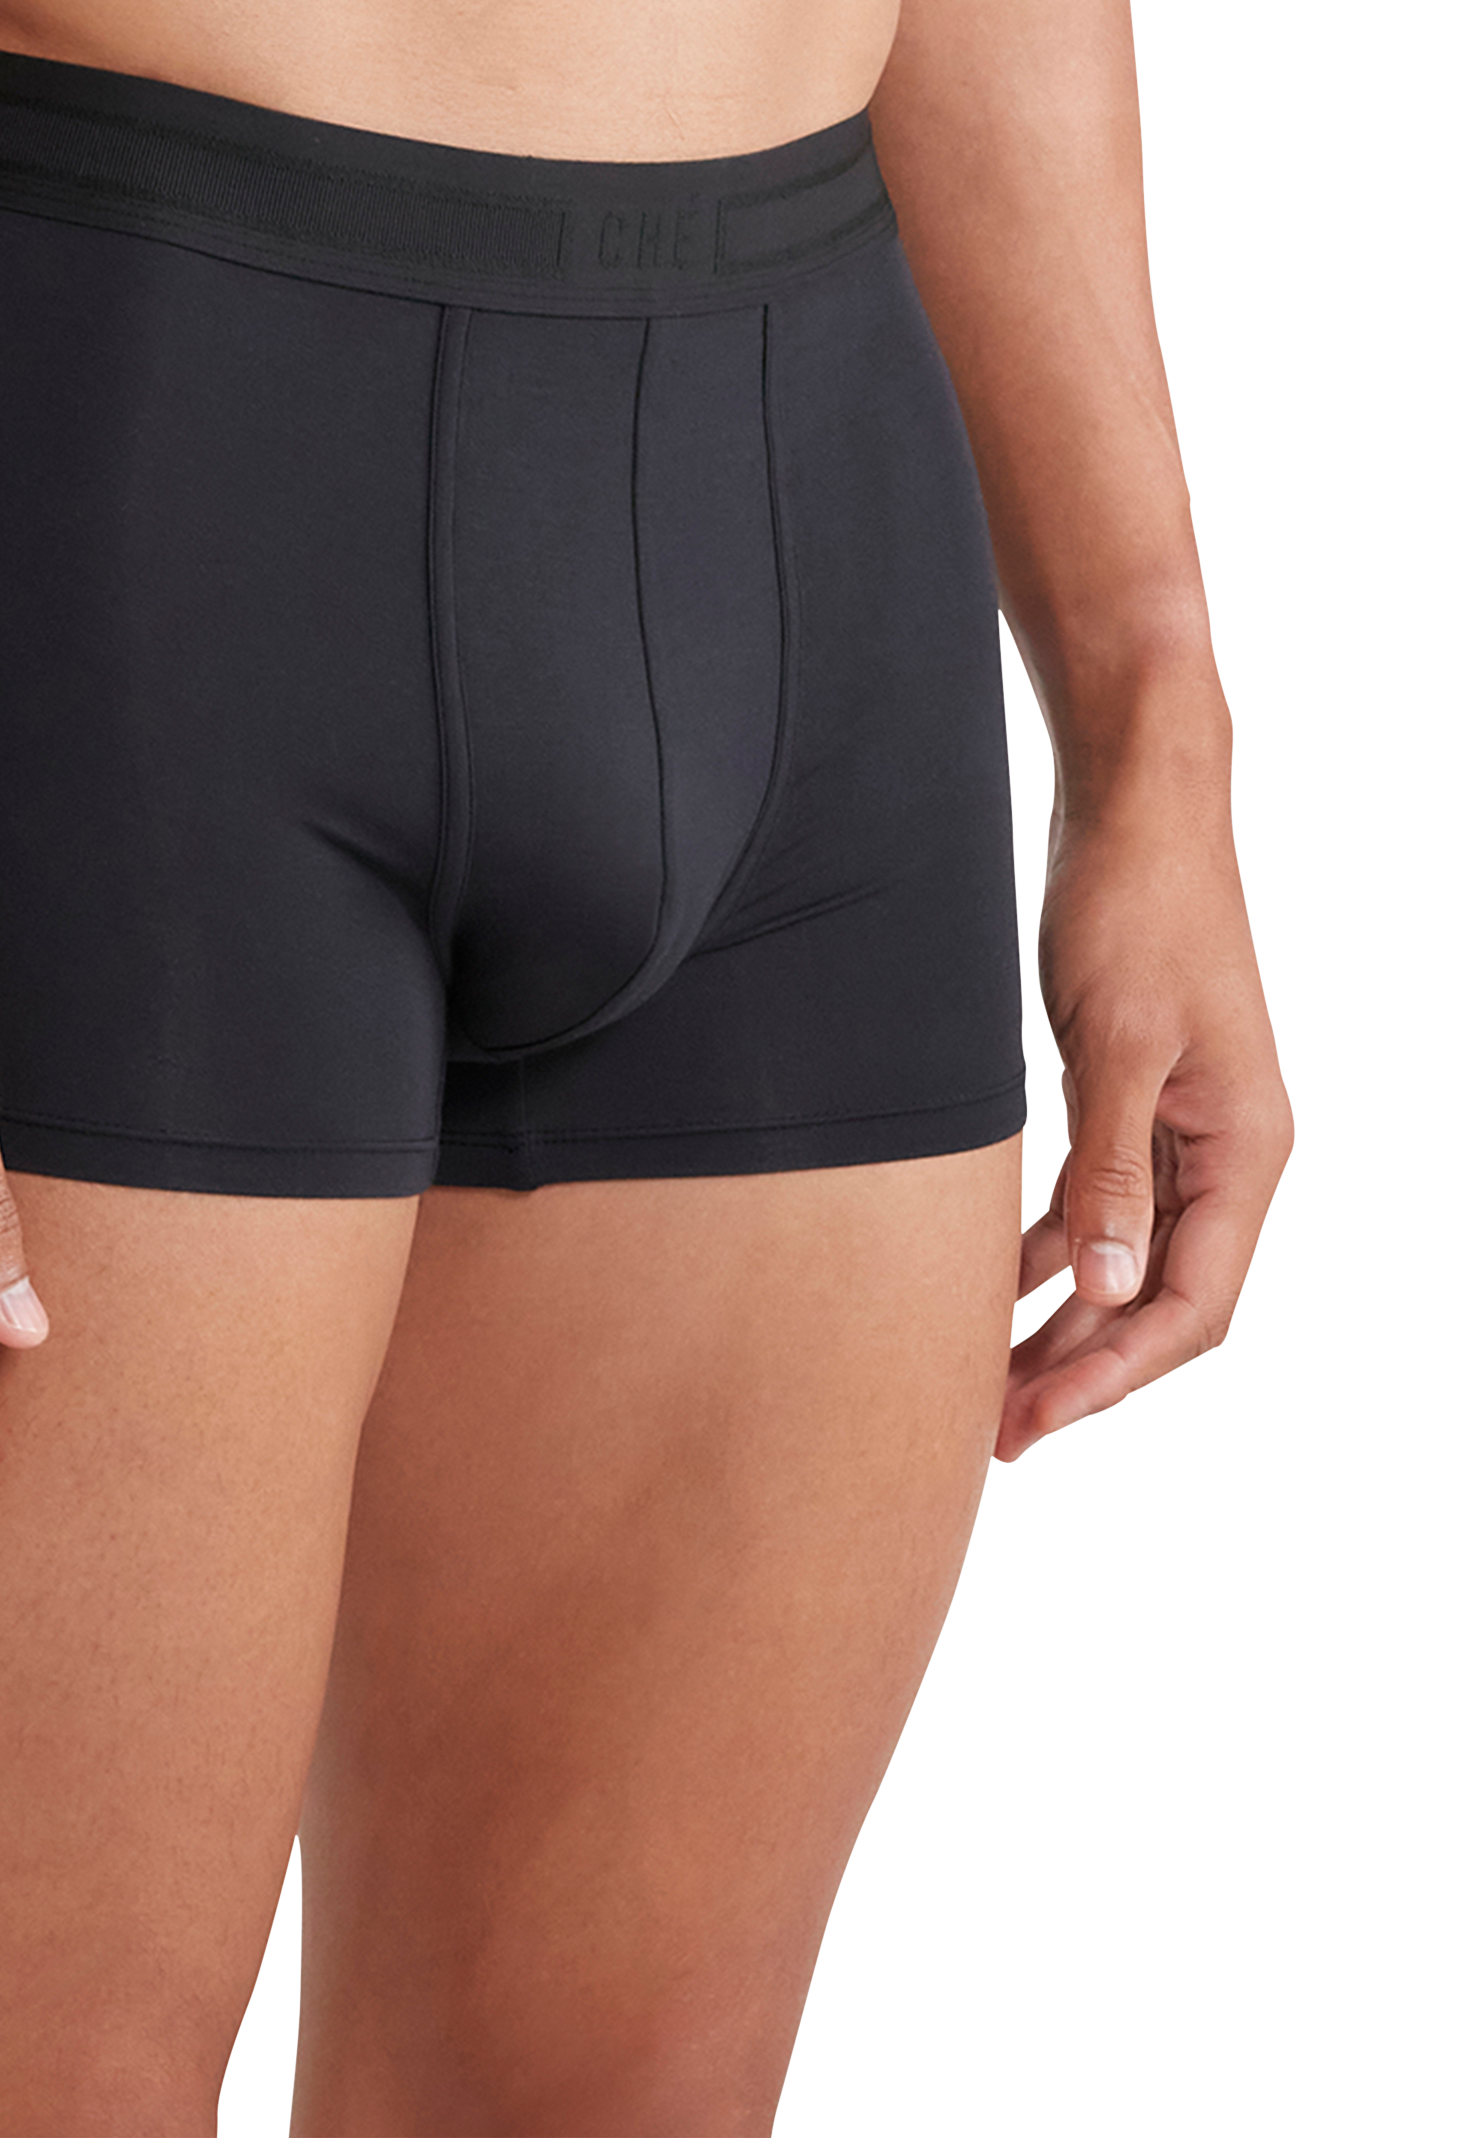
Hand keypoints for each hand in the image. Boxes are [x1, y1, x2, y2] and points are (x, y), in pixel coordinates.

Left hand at [1001, 784, 1290, 1460]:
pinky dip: (1055, 1246)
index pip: (1190, 1304)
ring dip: (1064, 1317)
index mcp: (1245, 1149)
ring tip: (987, 1377)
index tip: (1035, 1419)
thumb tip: (1103, 1290)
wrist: (1136, 805)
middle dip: (1083, 1365)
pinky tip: (997, 1281)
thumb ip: (1111, 1170)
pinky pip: (1105, 1202)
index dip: (1113, 1372)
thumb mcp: (1117, 1044)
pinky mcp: (1139, 1095)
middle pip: (1160, 1296)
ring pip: (1127, 1257)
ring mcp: (1187, 1125)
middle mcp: (1229, 1151)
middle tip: (995, 1427)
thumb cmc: (1135, 907)